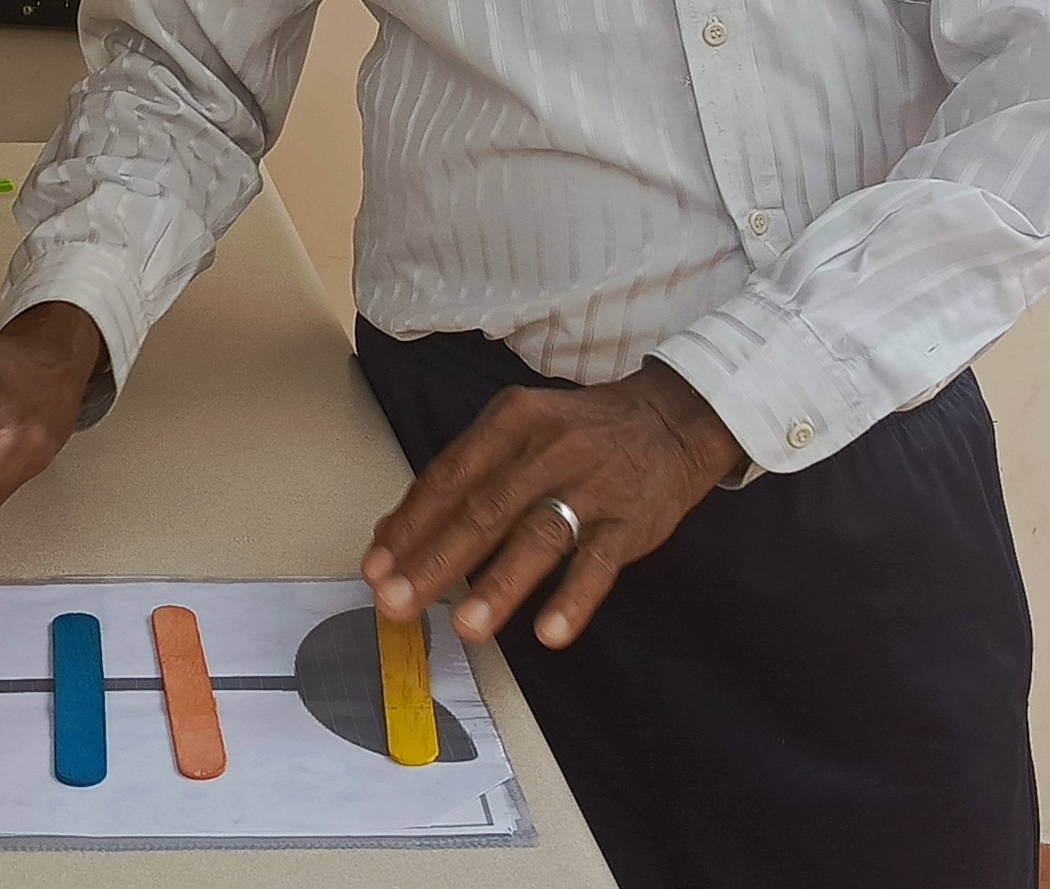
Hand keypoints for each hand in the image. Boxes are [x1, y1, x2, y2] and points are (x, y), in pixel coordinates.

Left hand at [362, 363, 745, 650]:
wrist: (673, 418)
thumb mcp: (519, 432)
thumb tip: (394, 534)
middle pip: (484, 510)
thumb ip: (464, 478)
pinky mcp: (631, 521)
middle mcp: (547, 450)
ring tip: (467, 627)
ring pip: (538, 536)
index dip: (410, 526)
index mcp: (510, 423)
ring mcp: (591, 486)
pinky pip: (599, 563)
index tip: (376, 568)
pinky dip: (574, 598)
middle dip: (435, 561)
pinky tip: (550, 632)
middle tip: (398, 604)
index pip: (449, 478)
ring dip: (499, 585)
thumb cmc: (579, 433)